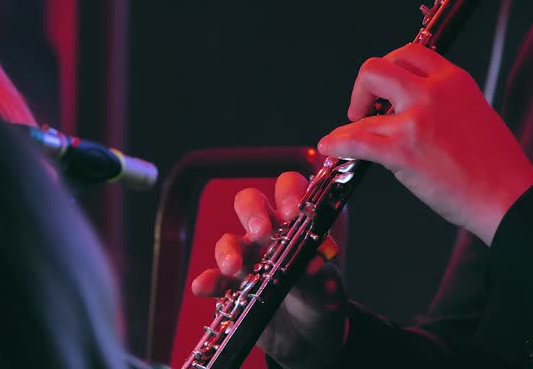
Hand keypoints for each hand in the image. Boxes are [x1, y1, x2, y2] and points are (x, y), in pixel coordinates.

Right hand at [191, 172, 348, 368]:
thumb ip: (320, 274)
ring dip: (228, 251)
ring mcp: (249, 259)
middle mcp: (271, 235)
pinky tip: (203, 287)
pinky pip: (215, 280)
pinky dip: (208, 281)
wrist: (311, 340)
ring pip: (229, 240)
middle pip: (251, 204)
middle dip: (252, 213)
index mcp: (299, 225)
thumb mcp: (328, 288)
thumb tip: (312, 262)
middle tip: (260, 232)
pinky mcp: (233, 287)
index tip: (292, 212)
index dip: (288, 194)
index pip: (290, 191)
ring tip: (234, 267)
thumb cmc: (322, 301)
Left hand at [317, 43, 532, 245]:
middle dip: (362, 88)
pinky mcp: (402, 151)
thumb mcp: (475, 112)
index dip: (389, 67)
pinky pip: (356, 142)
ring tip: (344, 138)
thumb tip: (410, 106)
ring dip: (348, 127)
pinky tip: (331, 147)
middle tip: (362, 108)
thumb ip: (444, 102)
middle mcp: (433, 93)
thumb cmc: (497, 165)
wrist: (508, 197)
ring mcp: (416, 120)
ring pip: (362, 113)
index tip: (384, 86)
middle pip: (377, 69)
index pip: (410, 53)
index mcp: (454, 80)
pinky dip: (338, 144)